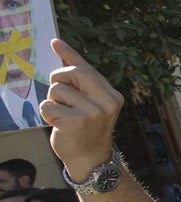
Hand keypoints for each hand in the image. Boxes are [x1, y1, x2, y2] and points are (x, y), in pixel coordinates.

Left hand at [41, 39, 124, 178]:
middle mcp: (106, 102)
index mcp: (112, 95)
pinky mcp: (75, 122)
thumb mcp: (92, 106)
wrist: (91, 160)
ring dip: (53, 102)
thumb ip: (82, 86)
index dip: (69, 53)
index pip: (87, 68)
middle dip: (58, 80)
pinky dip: (48, 115)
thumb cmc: (87, 130)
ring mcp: (92, 112)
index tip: (54, 41)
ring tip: (63, 116)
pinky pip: (48, 106)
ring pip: (56, 90)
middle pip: (70, 72)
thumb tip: (62, 59)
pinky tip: (58, 125)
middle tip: (60, 96)